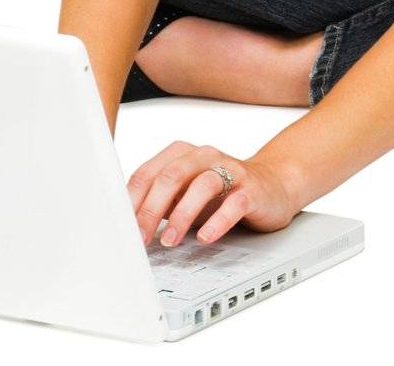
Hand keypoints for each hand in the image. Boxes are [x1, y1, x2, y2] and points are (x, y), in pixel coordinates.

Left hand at [126, 141, 302, 247]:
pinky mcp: (251, 189)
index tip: (121, 226)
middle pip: (172, 176)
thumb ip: (158, 202)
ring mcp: (230, 170)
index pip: (148, 173)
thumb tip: (125, 224)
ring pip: (202, 185)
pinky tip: (206, 237)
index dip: (132, 201)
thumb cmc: (221, 193)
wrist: (272, 185)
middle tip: (141, 237)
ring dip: (182, 215)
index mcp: (181, 154)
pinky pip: (234, 203)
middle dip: (151, 209)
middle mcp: (204, 156)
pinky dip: (218, 221)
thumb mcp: (184, 194)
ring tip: (171, 240)